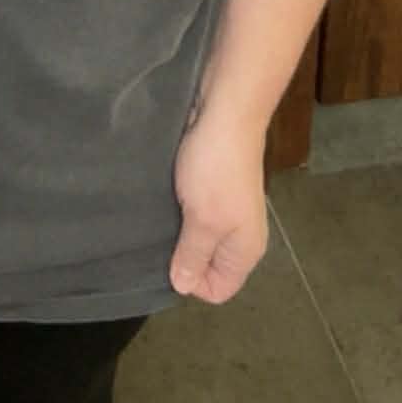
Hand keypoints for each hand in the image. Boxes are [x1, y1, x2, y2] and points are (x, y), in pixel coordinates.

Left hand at [167, 103, 269, 304]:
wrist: (225, 112)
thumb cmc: (215, 170)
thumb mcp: (202, 220)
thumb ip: (192, 256)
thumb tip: (183, 286)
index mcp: (245, 251)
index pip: (219, 290)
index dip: (192, 282)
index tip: (170, 259)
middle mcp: (241, 235)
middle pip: (209, 266)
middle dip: (183, 257)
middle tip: (158, 241)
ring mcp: (229, 210)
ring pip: (199, 238)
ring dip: (179, 232)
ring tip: (156, 221)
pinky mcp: (215, 189)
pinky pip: (196, 214)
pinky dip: (180, 211)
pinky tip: (164, 202)